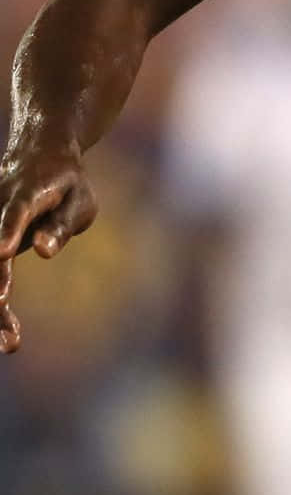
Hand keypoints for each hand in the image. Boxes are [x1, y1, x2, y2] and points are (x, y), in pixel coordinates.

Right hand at [0, 139, 97, 352]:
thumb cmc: (66, 181)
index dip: (7, 231)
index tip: (1, 252)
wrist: (38, 152)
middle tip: (8, 335)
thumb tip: (43, 250)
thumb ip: (61, 225)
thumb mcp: (79, 199)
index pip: (16, 212)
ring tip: (10, 342)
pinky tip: (10, 333)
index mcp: (26, 193)